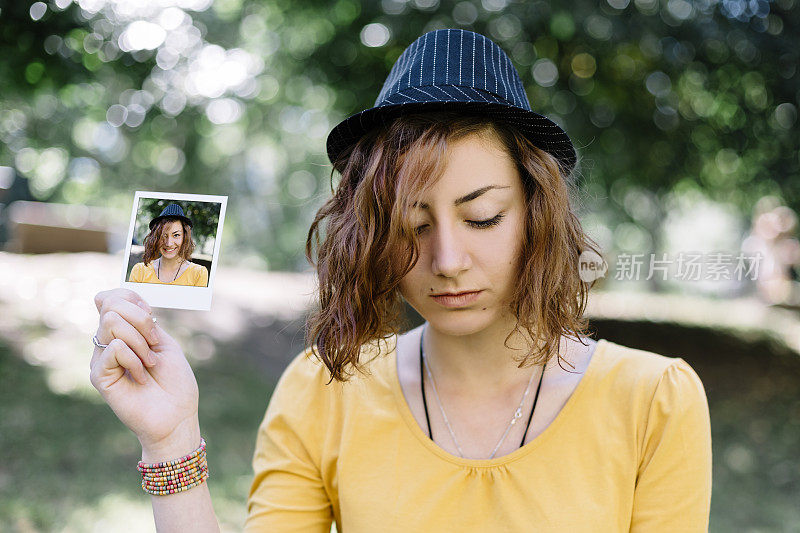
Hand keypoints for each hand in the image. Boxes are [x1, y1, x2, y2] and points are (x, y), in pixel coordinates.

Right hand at [90, 288, 199, 455]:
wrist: (177, 415)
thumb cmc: (174, 381)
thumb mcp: (162, 341)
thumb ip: (138, 320)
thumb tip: (103, 297)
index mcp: (124, 332)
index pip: (111, 297)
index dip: (132, 299)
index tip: (151, 316)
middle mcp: (107, 342)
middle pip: (111, 305)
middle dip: (142, 321)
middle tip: (155, 346)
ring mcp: (101, 359)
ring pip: (111, 323)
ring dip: (141, 342)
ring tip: (150, 364)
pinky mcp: (98, 375)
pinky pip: (114, 347)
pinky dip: (135, 359)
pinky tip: (141, 377)